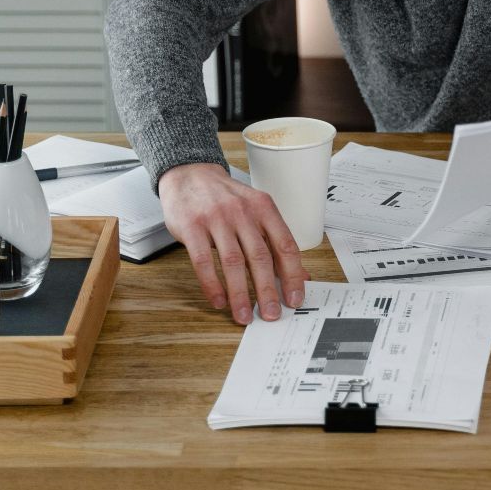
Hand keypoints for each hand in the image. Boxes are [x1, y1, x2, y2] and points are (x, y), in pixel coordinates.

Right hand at [157, 162, 307, 323]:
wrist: (190, 174)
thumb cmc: (227, 198)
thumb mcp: (256, 211)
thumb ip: (275, 241)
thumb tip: (300, 275)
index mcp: (264, 208)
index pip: (285, 245)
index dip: (292, 275)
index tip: (294, 299)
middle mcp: (243, 212)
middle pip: (260, 257)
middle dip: (268, 290)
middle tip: (271, 315)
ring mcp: (216, 218)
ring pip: (232, 262)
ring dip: (240, 294)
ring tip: (243, 315)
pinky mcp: (192, 226)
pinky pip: (203, 261)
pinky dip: (212, 284)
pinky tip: (219, 300)